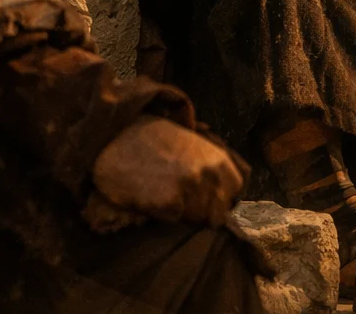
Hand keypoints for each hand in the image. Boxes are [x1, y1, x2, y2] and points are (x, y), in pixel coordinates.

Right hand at [90, 116, 244, 228]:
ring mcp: (190, 189)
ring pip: (197, 219)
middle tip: (183, 200)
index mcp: (219, 159)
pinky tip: (152, 197)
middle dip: (203, 210)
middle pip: (218, 211)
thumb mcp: (194, 143)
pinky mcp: (169, 203)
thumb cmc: (155, 138)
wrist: (117, 137)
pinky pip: (173, 219)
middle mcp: (209, 175)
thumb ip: (213, 164)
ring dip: (183, 214)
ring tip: (166, 195)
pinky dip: (163, 213)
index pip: (237, 190)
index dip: (224, 196)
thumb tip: (227, 192)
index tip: (211, 198)